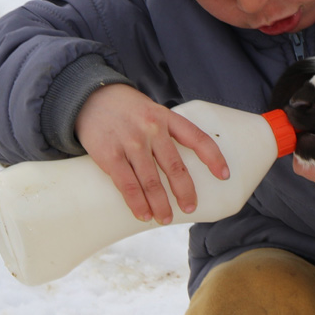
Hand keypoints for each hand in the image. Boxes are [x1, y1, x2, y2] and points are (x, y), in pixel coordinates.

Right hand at [75, 84, 229, 224]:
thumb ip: (165, 131)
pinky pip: (127, 184)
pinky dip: (137, 203)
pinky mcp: (110, 154)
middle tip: (190, 208)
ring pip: (151, 181)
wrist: (89, 97)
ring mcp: (131, 142)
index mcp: (166, 117)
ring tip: (165, 218)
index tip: (224, 175)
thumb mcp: (150, 110)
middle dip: (185, 191)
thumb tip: (179, 166)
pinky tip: (143, 214)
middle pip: (175, 166)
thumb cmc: (124, 109)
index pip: (197, 138)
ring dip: (161, 204)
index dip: (213, 158)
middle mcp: (152, 129)